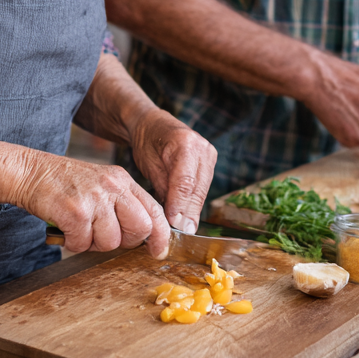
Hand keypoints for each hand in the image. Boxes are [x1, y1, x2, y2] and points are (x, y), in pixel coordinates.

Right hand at [13, 151, 169, 256]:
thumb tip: (140, 235)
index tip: (158, 250)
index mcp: (123, 181)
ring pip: (111, 242)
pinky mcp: (76, 211)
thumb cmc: (65, 184)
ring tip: (79, 228)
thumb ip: (121, 205)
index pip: (154, 210)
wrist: (31, 172)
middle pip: (140, 228)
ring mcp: (95, 198)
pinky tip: (66, 229)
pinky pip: (83, 243)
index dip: (161, 235)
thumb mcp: (101, 185)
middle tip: (103, 235)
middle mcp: (113, 187)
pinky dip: (73, 243)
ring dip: (93, 243)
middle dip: (124, 241)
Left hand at [128, 107, 216, 234]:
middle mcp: (202, 148)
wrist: (153, 124)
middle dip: (188, 213)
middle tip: (179, 233)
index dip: (180, 206)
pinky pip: (202, 188)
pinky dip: (193, 202)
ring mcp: (209, 154)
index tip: (173, 224)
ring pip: (202, 191)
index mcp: (185, 143)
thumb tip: (174, 219)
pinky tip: (184, 215)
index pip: (185, 182)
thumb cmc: (147, 143)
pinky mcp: (211, 162)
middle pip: (198, 189)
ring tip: (181, 228)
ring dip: (192, 210)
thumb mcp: (149, 165)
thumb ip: (163, 189)